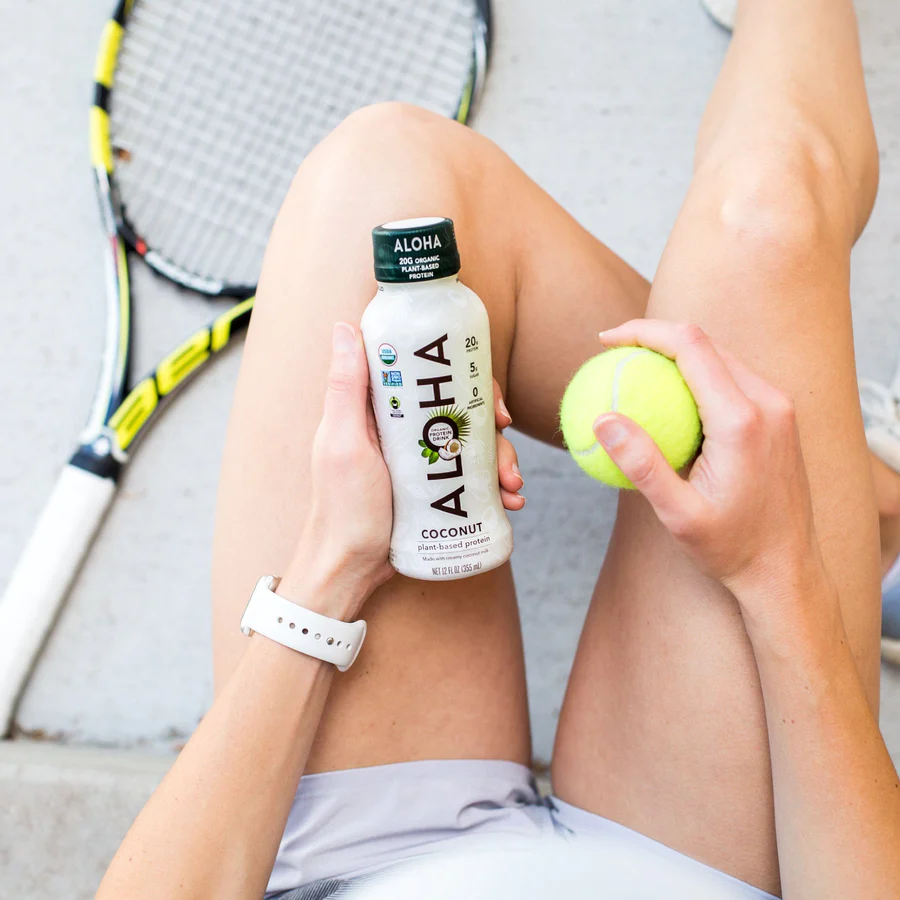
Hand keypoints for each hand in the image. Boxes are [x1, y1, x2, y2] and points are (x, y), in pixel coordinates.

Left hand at [283, 324, 524, 613]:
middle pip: (458, 408)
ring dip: (500, 458)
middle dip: (490, 424)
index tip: (485, 397)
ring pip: (472, 443)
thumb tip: (347, 326)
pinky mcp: (432, 487)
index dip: (462, 377)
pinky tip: (509, 500)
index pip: (426, 375)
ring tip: (512, 485)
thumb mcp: (344, 443)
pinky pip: (473, 476)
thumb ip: (346, 387)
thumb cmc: (342, 509)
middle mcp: (402, 429)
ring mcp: (419, 459)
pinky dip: (495, 485)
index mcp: (379, 410)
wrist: (350, 570)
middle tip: (505, 438)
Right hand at [593, 319, 827, 609]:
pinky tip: (666, 400)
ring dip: (675, 355)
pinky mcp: (778, 417)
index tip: (606, 341)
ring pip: (719, 358)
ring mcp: (778, 408)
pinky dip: (695, 377)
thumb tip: (602, 419)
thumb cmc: (732, 548)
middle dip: (654, 337)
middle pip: (705, 343)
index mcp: (742, 420)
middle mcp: (768, 403)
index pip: (691, 347)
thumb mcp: (679, 514)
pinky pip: (732, 380)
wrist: (786, 569)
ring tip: (632, 371)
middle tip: (611, 354)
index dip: (644, 332)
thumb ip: (641, 464)